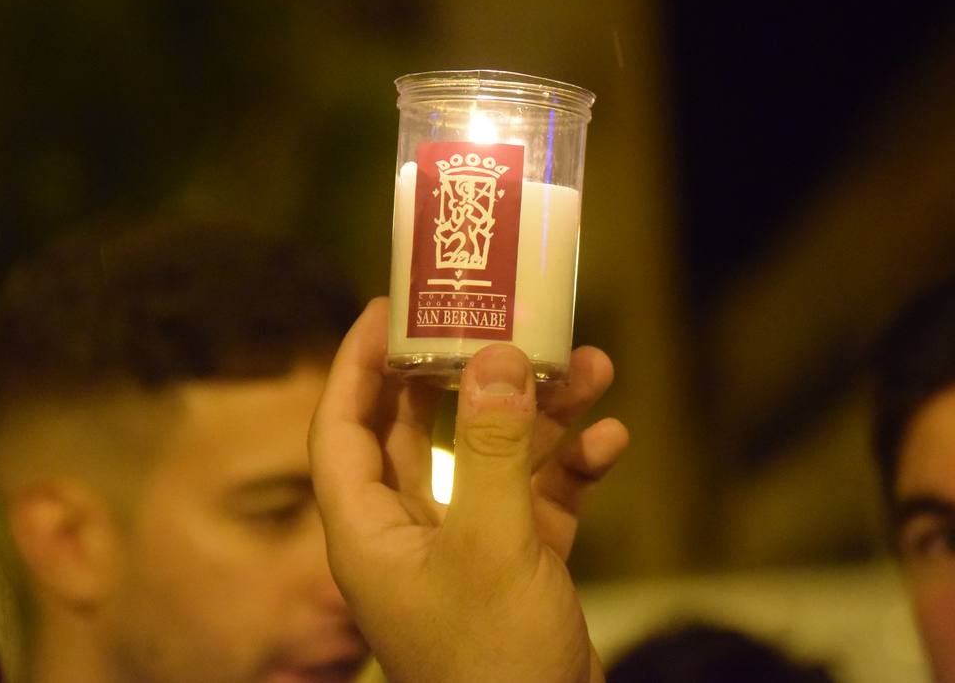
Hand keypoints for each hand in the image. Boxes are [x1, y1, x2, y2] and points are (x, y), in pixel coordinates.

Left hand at [310, 298, 628, 682]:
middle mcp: (410, 534)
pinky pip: (540, 498)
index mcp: (370, 530)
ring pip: (493, 457)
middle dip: (471, 375)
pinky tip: (612, 441)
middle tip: (507, 321)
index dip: (356, 362)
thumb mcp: (492, 544)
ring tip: (592, 368)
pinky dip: (573, 467)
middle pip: (425, 431)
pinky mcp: (517, 568)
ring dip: (540, 414)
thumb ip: (493, 447)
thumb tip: (496, 356)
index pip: (341, 427)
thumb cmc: (492, 663)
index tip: (389, 307)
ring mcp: (466, 551)